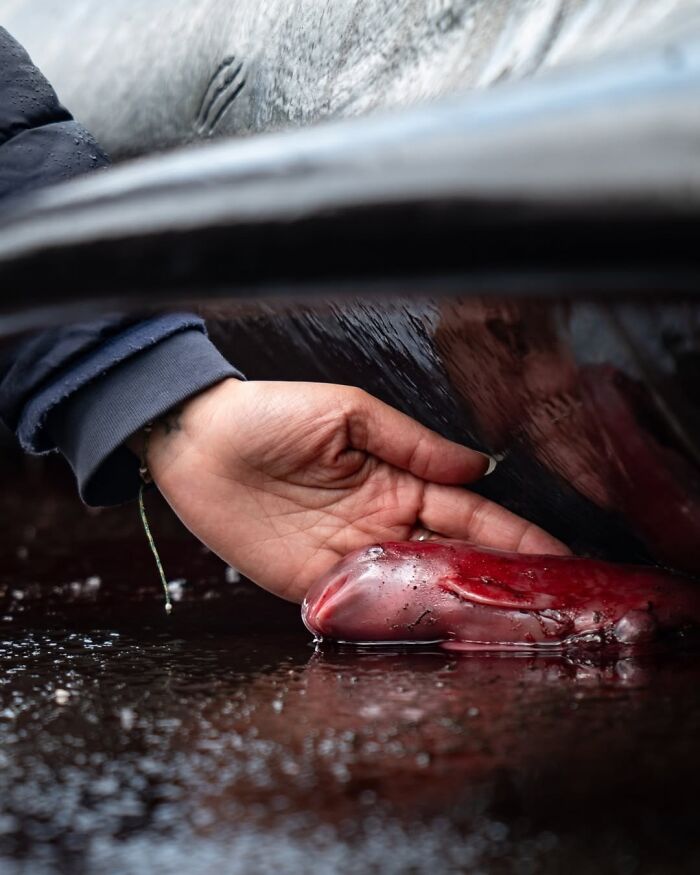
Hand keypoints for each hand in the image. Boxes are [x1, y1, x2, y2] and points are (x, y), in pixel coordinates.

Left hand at [144, 379, 569, 602]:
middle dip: (502, 578)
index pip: (469, 511)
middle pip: (455, 556)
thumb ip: (412, 443)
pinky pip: (367, 607)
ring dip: (461, 606)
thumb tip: (478, 464)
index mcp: (397, 479)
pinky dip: (401, 621)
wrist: (196, 443)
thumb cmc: (269, 414)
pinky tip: (436, 633)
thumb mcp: (349, 414)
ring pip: (419, 587)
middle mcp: (383, 522)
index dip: (514, 533)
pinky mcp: (315, 585)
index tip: (557, 554)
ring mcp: (352, 557)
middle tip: (552, 605)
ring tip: (510, 628)